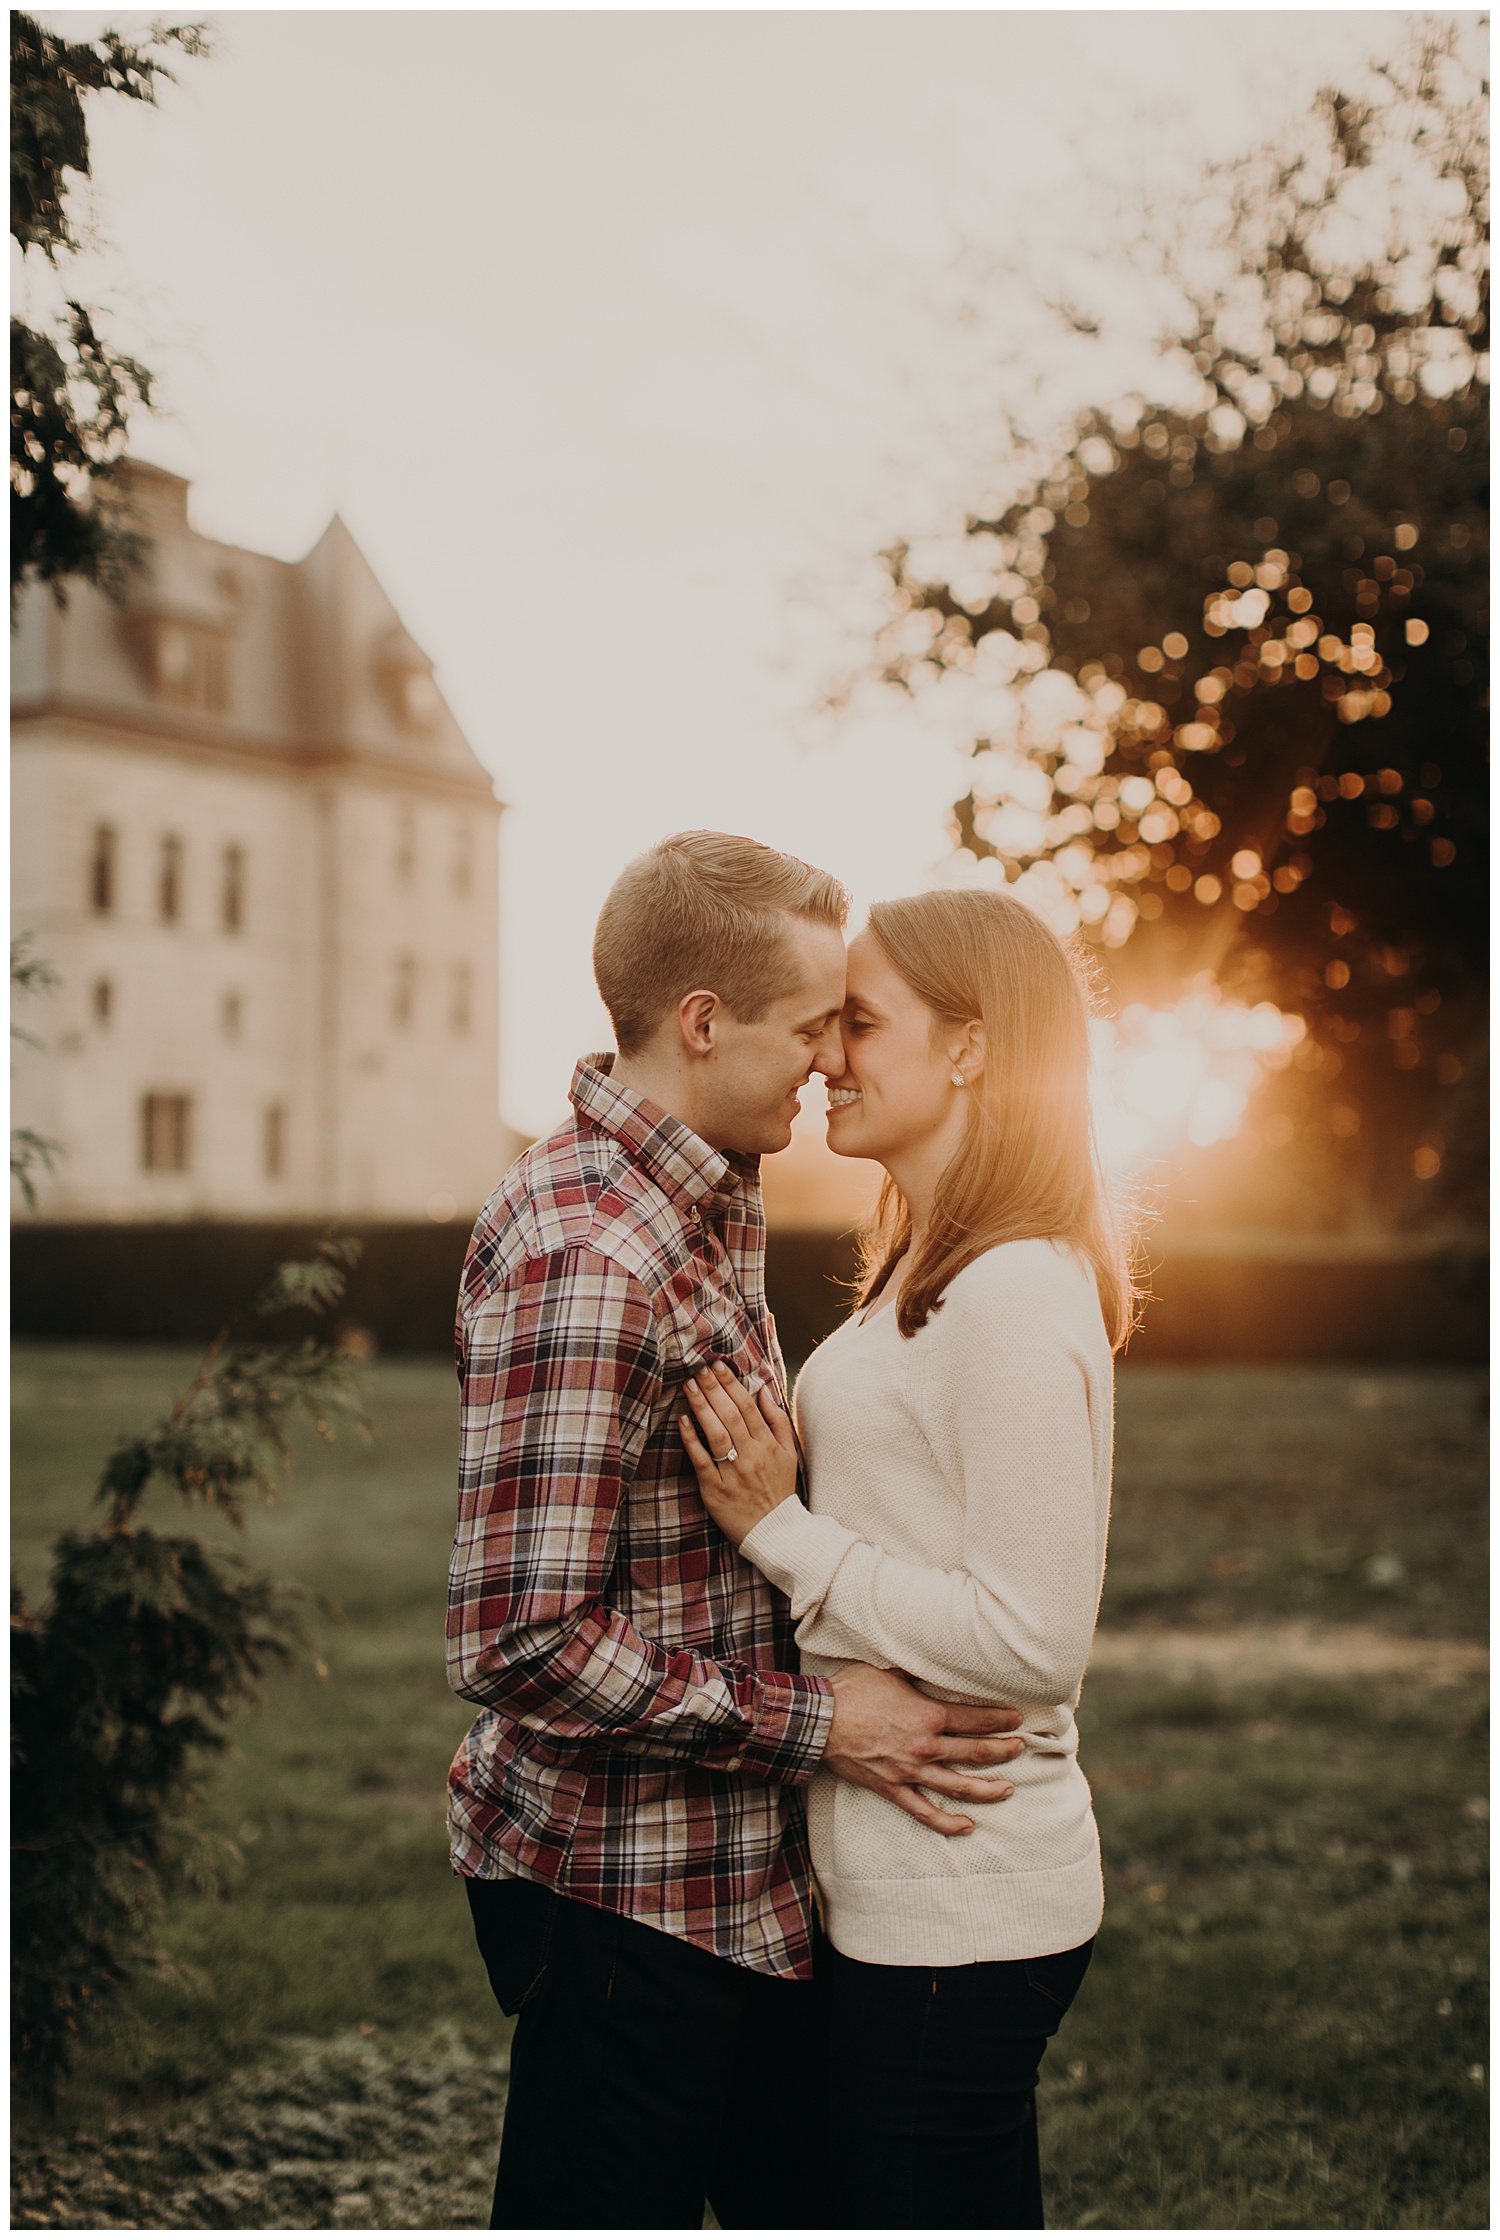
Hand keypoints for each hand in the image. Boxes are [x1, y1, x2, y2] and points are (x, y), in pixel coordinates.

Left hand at [679, 1361, 799, 1547]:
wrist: (775, 1532)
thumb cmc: (779, 1489)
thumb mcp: (789, 1454)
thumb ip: (777, 1421)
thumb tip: (763, 1390)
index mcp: (769, 1445)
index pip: (748, 1407)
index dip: (732, 1384)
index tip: (718, 1365)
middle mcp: (752, 1456)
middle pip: (730, 1415)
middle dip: (714, 1388)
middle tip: (699, 1368)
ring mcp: (733, 1473)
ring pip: (716, 1434)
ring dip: (701, 1407)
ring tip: (689, 1386)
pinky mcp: (715, 1490)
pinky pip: (701, 1461)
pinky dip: (691, 1440)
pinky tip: (682, 1421)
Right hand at [823, 1664, 1024, 1836]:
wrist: (819, 1720)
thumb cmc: (853, 1690)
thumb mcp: (890, 1668)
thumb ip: (918, 1667)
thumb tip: (937, 1650)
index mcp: (929, 1714)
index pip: (977, 1720)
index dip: (1002, 1720)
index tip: (1017, 1719)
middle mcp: (926, 1745)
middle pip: (976, 1753)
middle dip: (1004, 1751)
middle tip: (1020, 1749)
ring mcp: (910, 1771)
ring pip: (959, 1786)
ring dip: (988, 1790)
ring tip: (1008, 1789)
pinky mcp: (893, 1788)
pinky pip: (924, 1811)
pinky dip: (947, 1822)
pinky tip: (968, 1826)